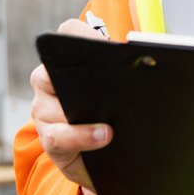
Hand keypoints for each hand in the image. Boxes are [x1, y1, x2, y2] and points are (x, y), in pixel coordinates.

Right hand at [29, 18, 111, 191]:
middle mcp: (47, 83)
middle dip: (72, 77)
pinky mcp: (49, 140)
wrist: (109, 159)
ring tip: (110, 126)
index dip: (80, 35)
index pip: (67, 35)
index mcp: (66, 62)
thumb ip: (126, 73)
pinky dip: (82, 136)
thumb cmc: (114, 116)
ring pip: (50, 107)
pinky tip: (104, 135)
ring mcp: (43, 112)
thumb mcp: (121, 90)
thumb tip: (150, 61)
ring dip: (81, 117)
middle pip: (48, 71)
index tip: (102, 45)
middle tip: (99, 81)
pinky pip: (58, 136)